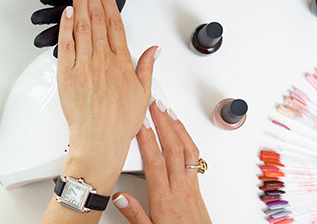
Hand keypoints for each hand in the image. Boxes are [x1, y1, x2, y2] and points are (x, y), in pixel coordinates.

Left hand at [56, 0, 159, 193]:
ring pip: (82, 26)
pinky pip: (66, 45)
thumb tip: (154, 49)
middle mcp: (102, 60)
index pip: (115, 23)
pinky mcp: (67, 74)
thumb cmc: (121, 122)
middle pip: (97, 18)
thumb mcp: (143, 94)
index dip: (110, 1)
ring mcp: (84, 66)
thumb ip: (147, 66)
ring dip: (80, 2)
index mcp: (121, 62)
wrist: (100, 142)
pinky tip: (67, 11)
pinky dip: (66, 26)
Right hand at [112, 101, 211, 223]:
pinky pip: (194, 157)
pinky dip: (187, 140)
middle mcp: (180, 188)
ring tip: (168, 111)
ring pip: (187, 150)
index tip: (141, 123)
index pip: (155, 163)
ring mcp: (191, 186)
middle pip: (173, 150)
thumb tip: (119, 196)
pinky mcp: (198, 187)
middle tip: (155, 104)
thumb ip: (134, 213)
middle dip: (163, 123)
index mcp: (164, 199)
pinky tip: (181, 132)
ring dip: (177, 127)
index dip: (148, 140)